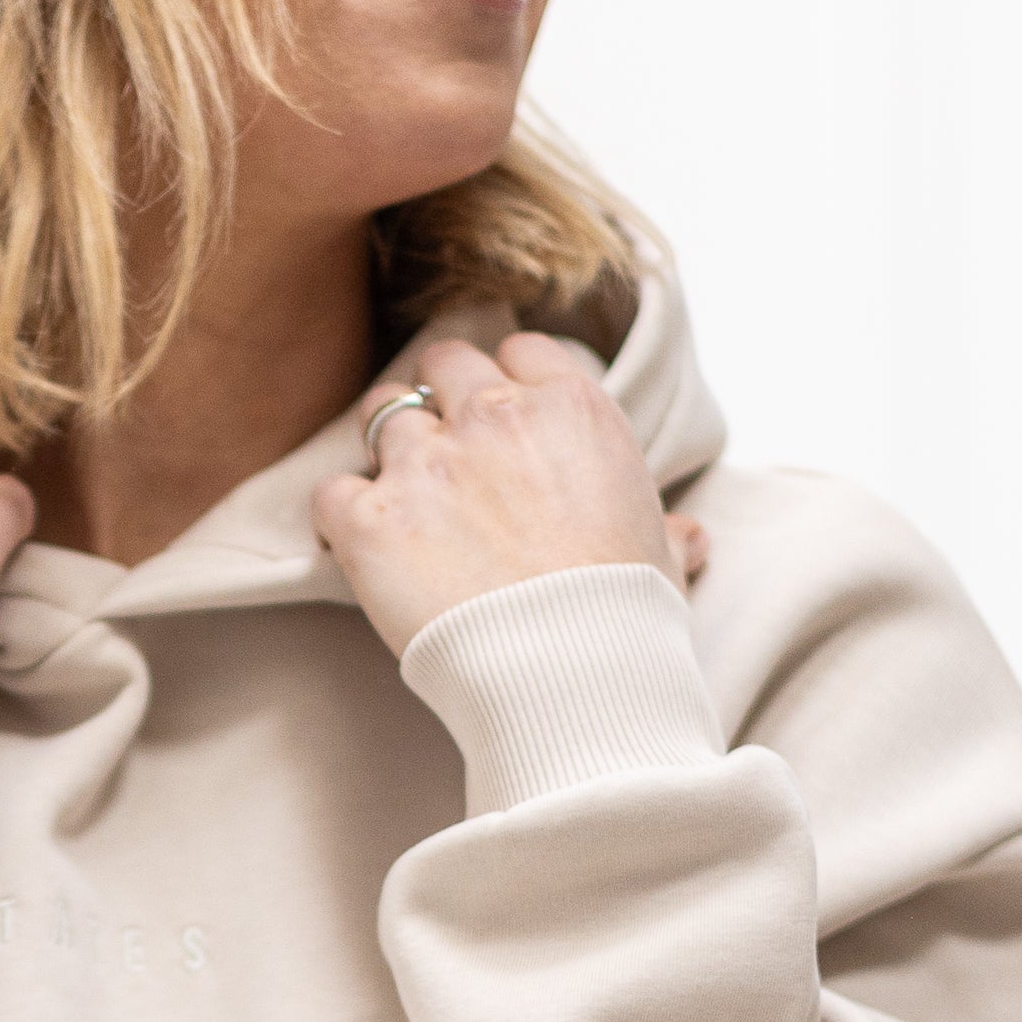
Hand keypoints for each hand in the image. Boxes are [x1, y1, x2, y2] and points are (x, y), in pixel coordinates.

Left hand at [313, 334, 706, 659]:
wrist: (568, 670)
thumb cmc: (624, 615)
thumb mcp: (662, 559)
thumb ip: (666, 533)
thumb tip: (690, 537)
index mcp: (569, 408)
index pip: (519, 351)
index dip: (505, 383)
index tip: (501, 420)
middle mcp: (493, 416)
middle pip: (443, 362)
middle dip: (439, 398)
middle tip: (443, 452)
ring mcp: (427, 464)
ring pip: (381, 414)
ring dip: (386, 450)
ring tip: (400, 499)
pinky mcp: (372, 521)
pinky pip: (331, 492)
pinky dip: (338, 516)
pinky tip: (353, 544)